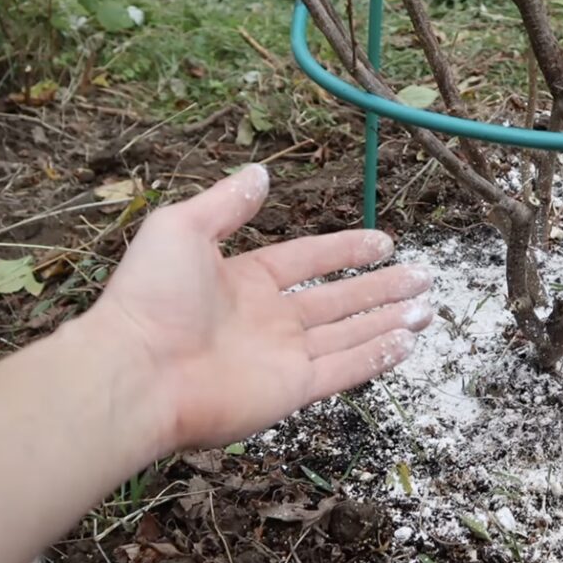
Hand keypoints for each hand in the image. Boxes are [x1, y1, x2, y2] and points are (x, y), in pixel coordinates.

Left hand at [83, 165, 432, 451]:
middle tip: (422, 277)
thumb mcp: (182, 228)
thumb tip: (261, 171)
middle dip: (382, 288)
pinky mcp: (290, 390)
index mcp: (245, 281)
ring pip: (350, 335)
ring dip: (388, 321)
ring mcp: (281, 357)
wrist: (135, 371)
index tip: (384, 242)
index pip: (309, 260)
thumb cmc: (150, 297)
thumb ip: (226, 201)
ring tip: (427, 309)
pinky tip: (406, 342)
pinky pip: (343, 370)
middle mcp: (269, 320)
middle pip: (339, 299)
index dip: (346, 249)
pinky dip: (376, 357)